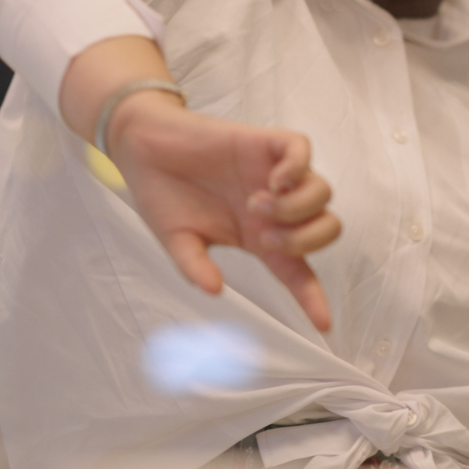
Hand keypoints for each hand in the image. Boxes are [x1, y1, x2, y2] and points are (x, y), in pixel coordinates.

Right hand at [105, 92, 341, 329]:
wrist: (142, 150)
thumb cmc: (164, 196)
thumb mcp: (177, 241)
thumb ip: (194, 266)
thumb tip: (214, 290)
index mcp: (259, 237)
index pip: (297, 271)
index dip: (312, 297)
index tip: (325, 325)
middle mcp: (276, 207)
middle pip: (326, 228)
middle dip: (303, 240)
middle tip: (261, 236)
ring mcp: (273, 174)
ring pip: (322, 192)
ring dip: (295, 207)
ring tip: (254, 204)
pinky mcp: (264, 143)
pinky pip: (302, 149)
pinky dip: (297, 167)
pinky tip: (274, 180)